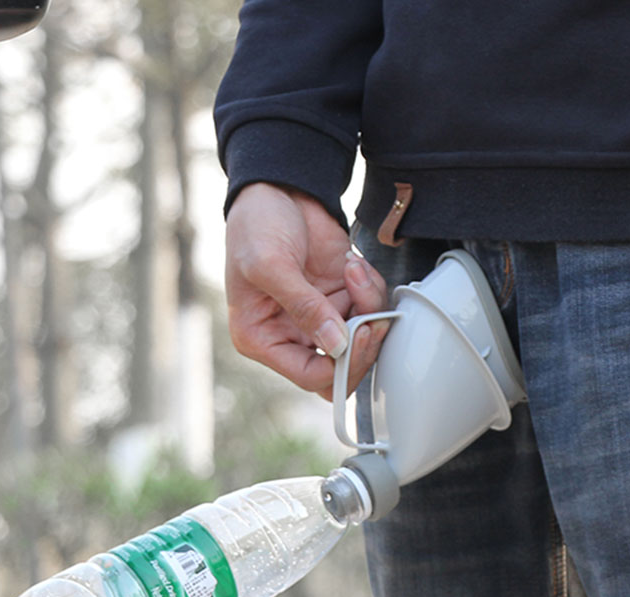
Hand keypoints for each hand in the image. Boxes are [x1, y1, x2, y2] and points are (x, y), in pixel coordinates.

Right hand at [225, 183, 389, 398]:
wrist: (276, 187)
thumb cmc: (255, 225)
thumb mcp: (270, 265)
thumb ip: (303, 306)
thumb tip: (335, 342)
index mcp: (262, 339)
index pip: (309, 375)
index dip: (339, 364)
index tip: (358, 335)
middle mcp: (291, 335)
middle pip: (339, 369)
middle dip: (362, 345)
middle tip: (373, 320)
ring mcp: (318, 316)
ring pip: (360, 338)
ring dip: (368, 307)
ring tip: (352, 270)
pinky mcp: (339, 296)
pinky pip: (369, 308)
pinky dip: (371, 289)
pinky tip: (352, 264)